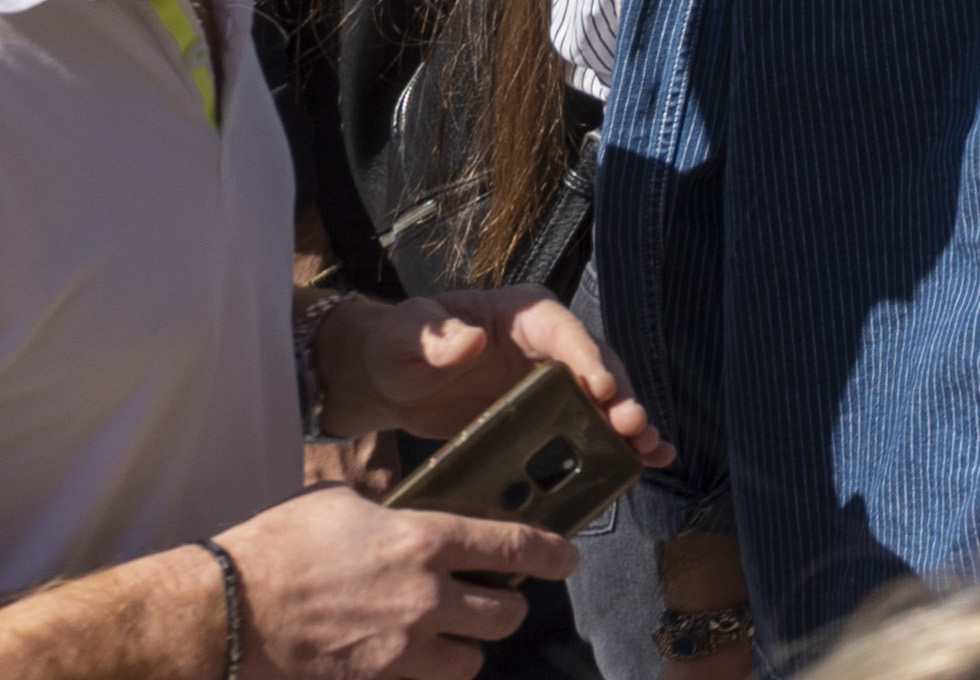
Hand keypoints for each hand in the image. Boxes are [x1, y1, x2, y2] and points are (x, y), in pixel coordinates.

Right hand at [223, 482, 575, 679]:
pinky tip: (410, 658)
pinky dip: (425, 672)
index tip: (566, 558)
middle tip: (497, 598)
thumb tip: (410, 516)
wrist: (225, 610)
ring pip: (472, 659)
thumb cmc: (277, 548)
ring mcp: (401, 645)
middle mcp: (424, 595)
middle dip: (508, 606)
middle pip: (504, 612)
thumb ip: (394, 513)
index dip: (550, 554)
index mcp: (422, 540)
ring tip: (454, 635)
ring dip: (469, 647)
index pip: (512, 546)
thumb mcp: (345, 504)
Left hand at [315, 288, 660, 467]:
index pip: (565, 331)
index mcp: (524, 313)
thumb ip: (436, 337)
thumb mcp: (408, 335)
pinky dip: (618, 441)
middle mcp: (548, 341)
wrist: (390, 378)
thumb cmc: (398, 345)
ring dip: (627, 422)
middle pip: (596, 364)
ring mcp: (552, 376)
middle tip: (632, 427)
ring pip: (603, 396)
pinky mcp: (547, 410)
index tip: (603, 389)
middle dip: (620, 396)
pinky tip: (646, 461)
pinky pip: (588, 421)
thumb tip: (471, 342)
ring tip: (649, 450)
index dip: (588, 359)